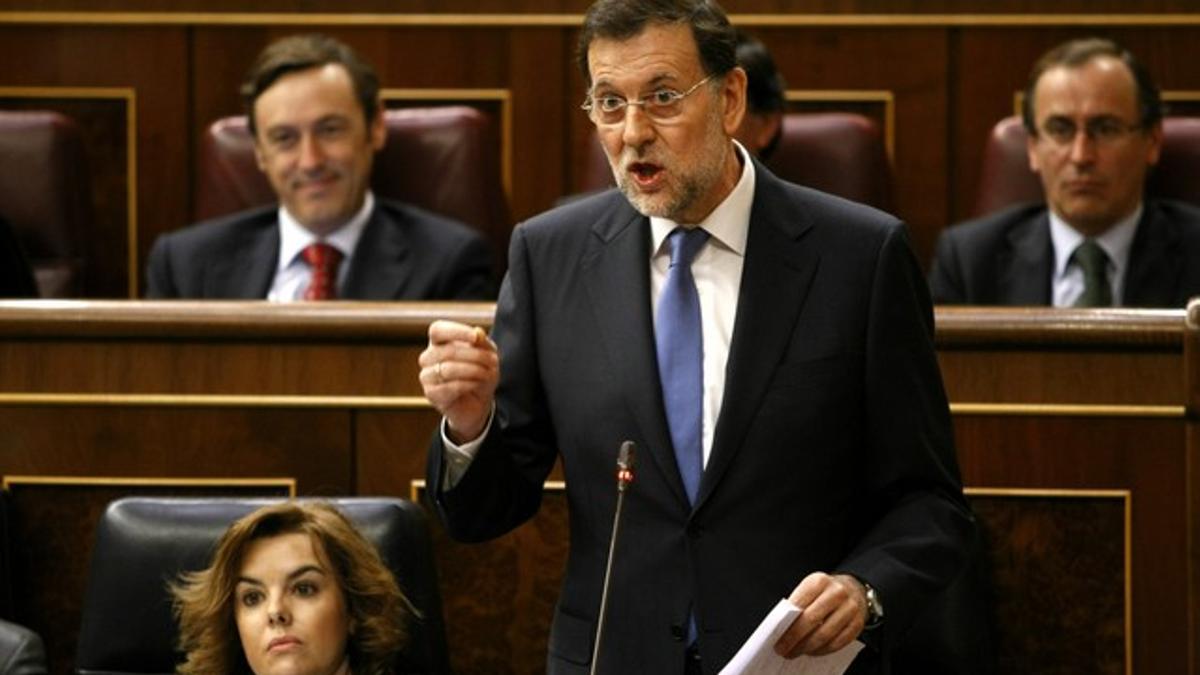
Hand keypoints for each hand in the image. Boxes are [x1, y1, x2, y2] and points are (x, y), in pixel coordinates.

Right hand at [419, 320, 498, 442]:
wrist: (478, 403)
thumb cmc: (479, 373)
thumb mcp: (487, 355)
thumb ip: (483, 342)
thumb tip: (478, 332)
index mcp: (438, 342)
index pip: (438, 330)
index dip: (455, 331)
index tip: (475, 337)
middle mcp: (428, 357)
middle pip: (447, 351)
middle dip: (475, 355)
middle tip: (494, 361)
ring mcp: (427, 376)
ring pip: (448, 369)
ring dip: (474, 370)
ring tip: (487, 373)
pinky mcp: (431, 393)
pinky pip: (450, 386)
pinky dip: (468, 384)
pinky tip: (477, 384)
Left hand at [774, 572, 866, 657]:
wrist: (854, 589)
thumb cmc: (825, 591)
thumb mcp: (810, 588)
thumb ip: (797, 603)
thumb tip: (781, 627)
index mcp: (819, 581)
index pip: (799, 604)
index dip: (786, 624)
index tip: (776, 637)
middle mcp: (837, 593)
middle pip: (811, 620)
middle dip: (794, 638)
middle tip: (783, 649)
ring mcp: (850, 609)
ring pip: (825, 634)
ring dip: (807, 647)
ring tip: (796, 652)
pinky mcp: (857, 624)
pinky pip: (838, 642)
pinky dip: (822, 650)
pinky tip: (812, 651)